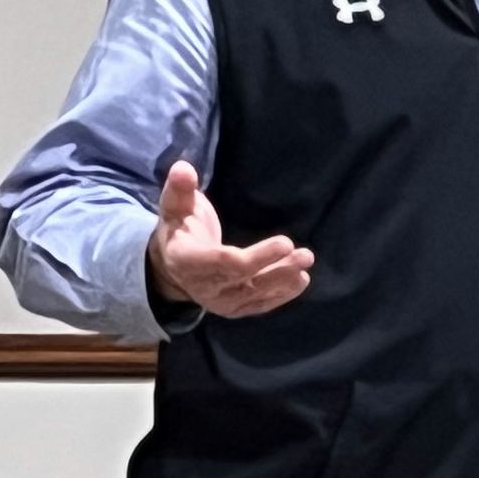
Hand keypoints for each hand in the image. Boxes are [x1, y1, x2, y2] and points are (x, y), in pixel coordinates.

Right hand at [145, 161, 314, 318]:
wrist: (172, 267)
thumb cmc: (179, 229)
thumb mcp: (175, 207)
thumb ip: (180, 189)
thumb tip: (184, 168)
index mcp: (186, 261)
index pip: (224, 262)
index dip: (257, 256)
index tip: (285, 243)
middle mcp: (203, 287)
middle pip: (246, 279)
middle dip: (277, 268)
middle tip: (305, 254)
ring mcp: (220, 302)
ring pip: (256, 294)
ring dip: (284, 279)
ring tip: (305, 262)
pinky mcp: (234, 309)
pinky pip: (259, 305)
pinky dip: (281, 294)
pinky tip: (300, 280)